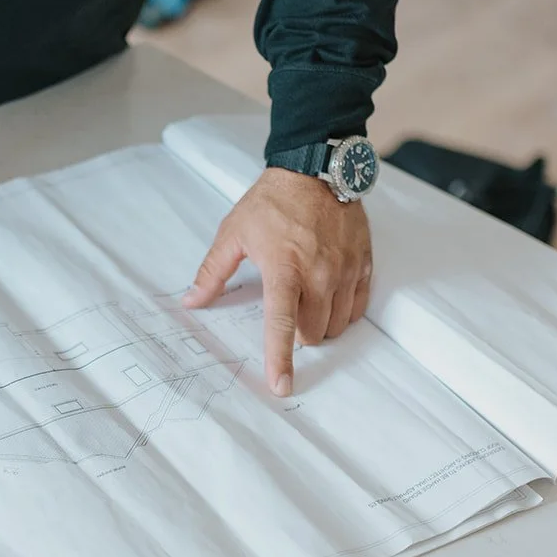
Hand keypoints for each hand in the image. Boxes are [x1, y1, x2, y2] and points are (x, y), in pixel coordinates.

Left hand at [183, 168, 372, 396]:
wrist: (315, 169)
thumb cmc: (272, 201)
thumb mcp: (233, 232)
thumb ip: (213, 272)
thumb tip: (192, 301)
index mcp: (284, 269)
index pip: (282, 325)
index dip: (279, 359)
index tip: (280, 386)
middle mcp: (320, 274)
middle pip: (313, 333)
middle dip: (298, 333)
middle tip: (286, 307)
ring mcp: (346, 270)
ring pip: (338, 324)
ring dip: (321, 324)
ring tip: (307, 298)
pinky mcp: (365, 264)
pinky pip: (359, 307)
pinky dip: (343, 310)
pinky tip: (330, 294)